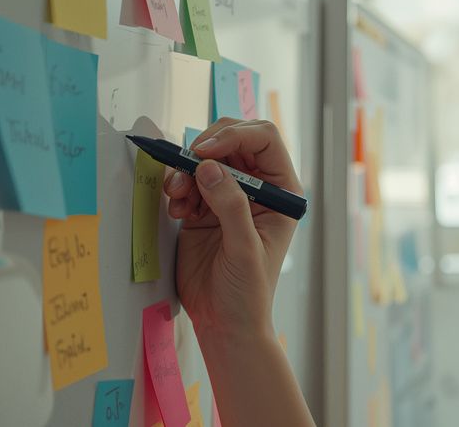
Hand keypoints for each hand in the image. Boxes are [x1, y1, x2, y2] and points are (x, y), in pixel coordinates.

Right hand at [163, 118, 303, 339]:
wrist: (224, 323)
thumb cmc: (248, 292)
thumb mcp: (244, 248)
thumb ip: (230, 206)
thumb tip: (208, 167)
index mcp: (282, 190)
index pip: (264, 139)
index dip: (235, 136)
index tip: (205, 151)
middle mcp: (258, 187)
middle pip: (234, 140)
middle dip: (207, 147)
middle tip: (186, 165)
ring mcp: (229, 195)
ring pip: (207, 158)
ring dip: (187, 169)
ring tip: (178, 197)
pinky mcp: (204, 207)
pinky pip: (189, 180)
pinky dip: (178, 187)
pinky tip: (177, 210)